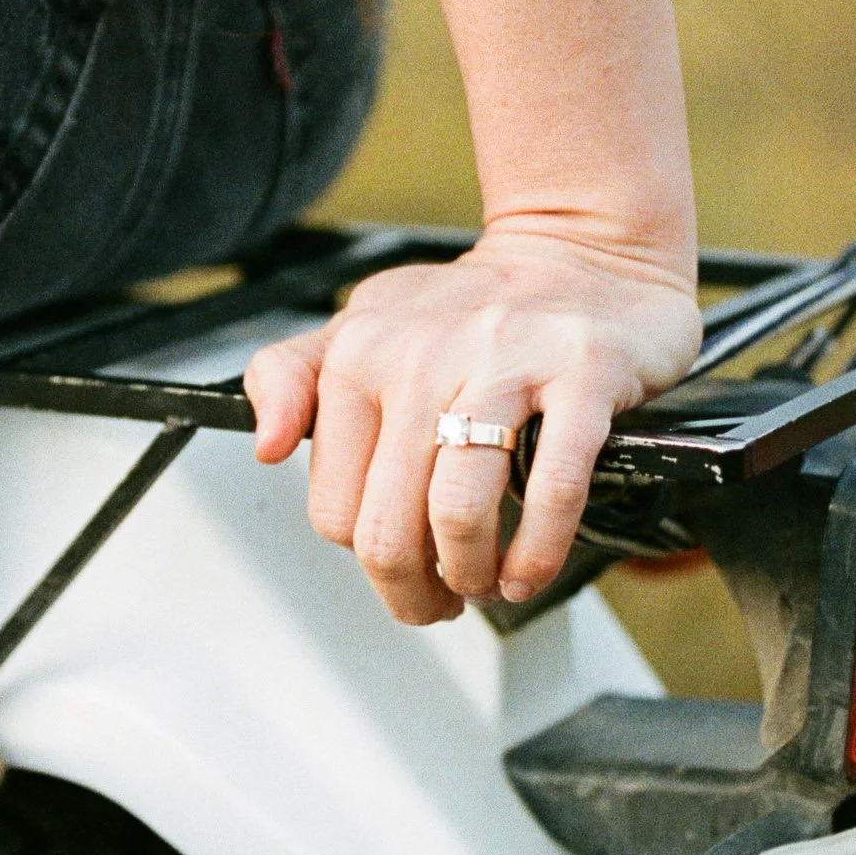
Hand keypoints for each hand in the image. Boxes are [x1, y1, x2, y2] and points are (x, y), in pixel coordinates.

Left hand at [244, 226, 701, 623]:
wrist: (588, 253)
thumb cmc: (475, 308)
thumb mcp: (366, 324)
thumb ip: (293, 376)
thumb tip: (267, 445)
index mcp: (362, 352)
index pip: (334, 507)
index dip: (368, 558)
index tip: (402, 568)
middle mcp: (424, 354)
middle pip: (389, 524)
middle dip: (414, 590)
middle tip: (441, 600)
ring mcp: (505, 363)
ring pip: (458, 512)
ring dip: (472, 576)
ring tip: (488, 584)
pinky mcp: (581, 375)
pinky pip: (552, 487)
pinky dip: (538, 552)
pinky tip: (531, 570)